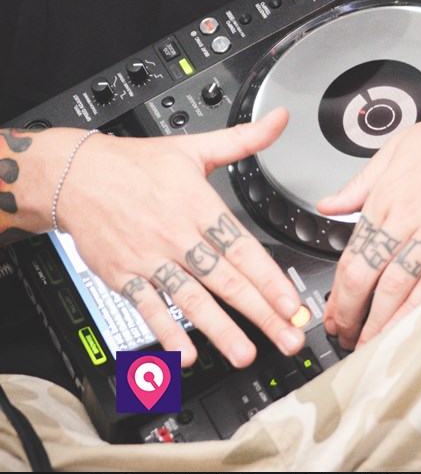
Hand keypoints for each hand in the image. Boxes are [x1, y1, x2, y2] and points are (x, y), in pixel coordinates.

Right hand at [58, 108, 304, 365]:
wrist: (76, 176)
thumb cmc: (136, 164)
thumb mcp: (194, 147)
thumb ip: (243, 139)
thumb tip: (279, 120)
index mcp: (199, 205)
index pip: (242, 247)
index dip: (269, 277)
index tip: (292, 301)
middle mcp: (178, 235)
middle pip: (226, 280)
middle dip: (261, 312)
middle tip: (287, 336)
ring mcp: (151, 259)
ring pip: (192, 299)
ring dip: (220, 330)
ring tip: (245, 353)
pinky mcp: (125, 276)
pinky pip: (150, 308)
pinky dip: (166, 332)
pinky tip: (185, 354)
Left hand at [318, 87, 420, 349]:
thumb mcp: (397, 148)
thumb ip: (360, 183)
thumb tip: (329, 204)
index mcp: (386, 195)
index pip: (353, 255)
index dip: (338, 292)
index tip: (331, 312)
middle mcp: (409, 216)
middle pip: (371, 278)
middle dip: (353, 315)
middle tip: (346, 337)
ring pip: (403, 288)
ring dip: (384, 323)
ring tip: (372, 345)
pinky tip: (411, 328)